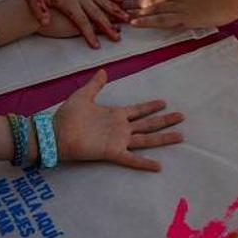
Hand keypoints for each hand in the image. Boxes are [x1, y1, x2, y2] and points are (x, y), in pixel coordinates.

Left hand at [24, 0, 128, 48]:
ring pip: (103, 1)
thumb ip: (38, 8)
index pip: (81, 21)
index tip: (96, 46)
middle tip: (118, 37)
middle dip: (108, 26)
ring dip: (115, 11)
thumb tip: (45, 22)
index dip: (89, 34)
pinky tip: (121, 0)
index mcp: (68, 1)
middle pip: (97, 13)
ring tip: (127, 19)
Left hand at [54, 70, 184, 171]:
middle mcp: (120, 128)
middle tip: (181, 117)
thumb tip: (103, 71)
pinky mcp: (112, 152)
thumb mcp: (83, 96)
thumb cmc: (68, 116)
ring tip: (180, 135)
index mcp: (115, 115)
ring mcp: (118, 140)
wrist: (55, 133)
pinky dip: (144, 163)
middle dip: (165, 120)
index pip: (138, 110)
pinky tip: (158, 166)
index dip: (150, 106)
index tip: (164, 102)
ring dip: (163, 138)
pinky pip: (131, 159)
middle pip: (148, 124)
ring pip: (146, 139)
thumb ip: (95, 85)